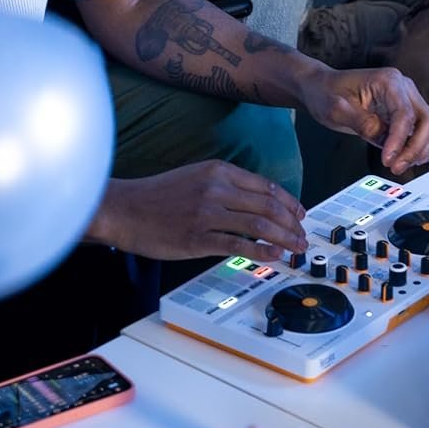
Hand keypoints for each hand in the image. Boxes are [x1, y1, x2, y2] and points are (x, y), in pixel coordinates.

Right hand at [108, 161, 307, 262]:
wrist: (125, 209)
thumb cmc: (157, 196)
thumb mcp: (195, 177)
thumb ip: (226, 186)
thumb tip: (257, 203)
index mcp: (218, 171)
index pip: (266, 186)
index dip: (289, 202)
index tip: (300, 215)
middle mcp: (217, 188)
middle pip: (268, 205)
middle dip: (292, 223)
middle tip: (303, 236)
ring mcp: (207, 213)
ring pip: (259, 224)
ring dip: (284, 238)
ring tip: (296, 248)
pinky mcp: (197, 237)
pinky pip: (238, 244)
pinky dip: (262, 251)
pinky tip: (275, 256)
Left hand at [301, 67, 428, 175]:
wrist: (324, 88)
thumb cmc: (328, 93)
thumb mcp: (334, 109)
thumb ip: (360, 122)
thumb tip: (383, 140)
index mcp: (389, 81)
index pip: (405, 115)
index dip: (399, 142)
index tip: (387, 161)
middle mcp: (405, 88)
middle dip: (416, 149)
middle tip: (396, 167)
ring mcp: (409, 100)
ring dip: (422, 151)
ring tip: (400, 165)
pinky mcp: (408, 113)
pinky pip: (427, 133)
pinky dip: (422, 149)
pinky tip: (405, 159)